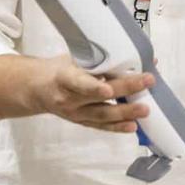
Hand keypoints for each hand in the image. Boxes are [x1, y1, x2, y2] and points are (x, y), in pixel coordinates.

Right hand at [30, 55, 153, 132]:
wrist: (37, 88)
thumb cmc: (61, 68)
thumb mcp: (74, 58)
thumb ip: (103, 59)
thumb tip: (142, 57)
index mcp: (64, 78)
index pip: (79, 83)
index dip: (93, 87)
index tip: (109, 89)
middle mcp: (68, 98)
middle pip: (98, 98)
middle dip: (125, 90)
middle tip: (148, 82)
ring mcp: (74, 113)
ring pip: (102, 115)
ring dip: (125, 113)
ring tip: (145, 110)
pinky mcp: (81, 122)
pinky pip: (100, 126)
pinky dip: (117, 127)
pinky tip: (132, 126)